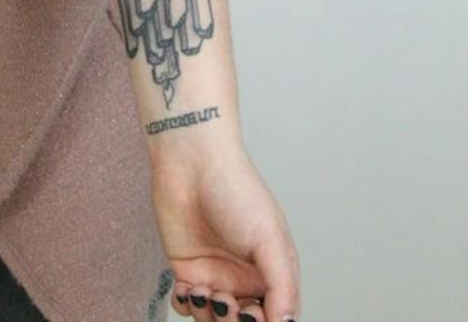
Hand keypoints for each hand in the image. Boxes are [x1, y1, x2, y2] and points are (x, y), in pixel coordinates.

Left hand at [151, 145, 300, 321]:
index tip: (252, 313)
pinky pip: (186, 306)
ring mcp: (214, 275)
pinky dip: (186, 306)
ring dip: (208, 316)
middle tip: (227, 301)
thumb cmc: (236, 189)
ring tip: (205, 291)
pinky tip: (187, 287)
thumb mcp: (269, 237)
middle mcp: (244, 278)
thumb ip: (281, 285)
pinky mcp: (186, 270)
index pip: (275, 317)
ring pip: (213, 320)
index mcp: (271, 272)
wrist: (191, 162)